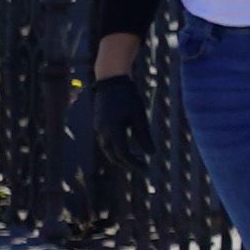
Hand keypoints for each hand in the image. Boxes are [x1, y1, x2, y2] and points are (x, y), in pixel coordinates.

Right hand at [54, 73, 142, 197]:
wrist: (110, 81)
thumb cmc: (128, 96)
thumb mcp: (139, 116)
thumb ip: (144, 136)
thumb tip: (151, 154)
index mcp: (112, 130)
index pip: (123, 155)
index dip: (135, 164)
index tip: (147, 169)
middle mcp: (102, 131)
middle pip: (113, 156)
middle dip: (127, 164)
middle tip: (142, 167)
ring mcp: (98, 127)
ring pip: (108, 149)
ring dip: (120, 157)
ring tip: (137, 159)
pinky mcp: (98, 123)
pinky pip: (106, 141)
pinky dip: (116, 148)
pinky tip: (128, 147)